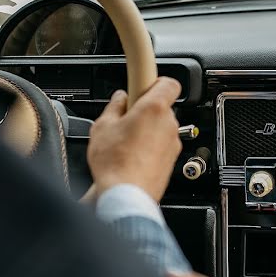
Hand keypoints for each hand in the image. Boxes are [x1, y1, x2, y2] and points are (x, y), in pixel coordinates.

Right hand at [87, 77, 182, 201]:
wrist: (126, 195)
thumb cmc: (115, 163)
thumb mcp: (103, 127)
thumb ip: (113, 107)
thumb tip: (119, 99)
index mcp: (154, 108)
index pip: (168, 82)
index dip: (156, 81)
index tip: (142, 85)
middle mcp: (169, 124)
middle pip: (162, 107)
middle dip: (146, 110)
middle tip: (126, 119)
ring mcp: (172, 143)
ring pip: (161, 128)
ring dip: (148, 131)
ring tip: (126, 142)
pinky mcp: (172, 161)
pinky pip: (162, 146)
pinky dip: (151, 148)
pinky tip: (132, 156)